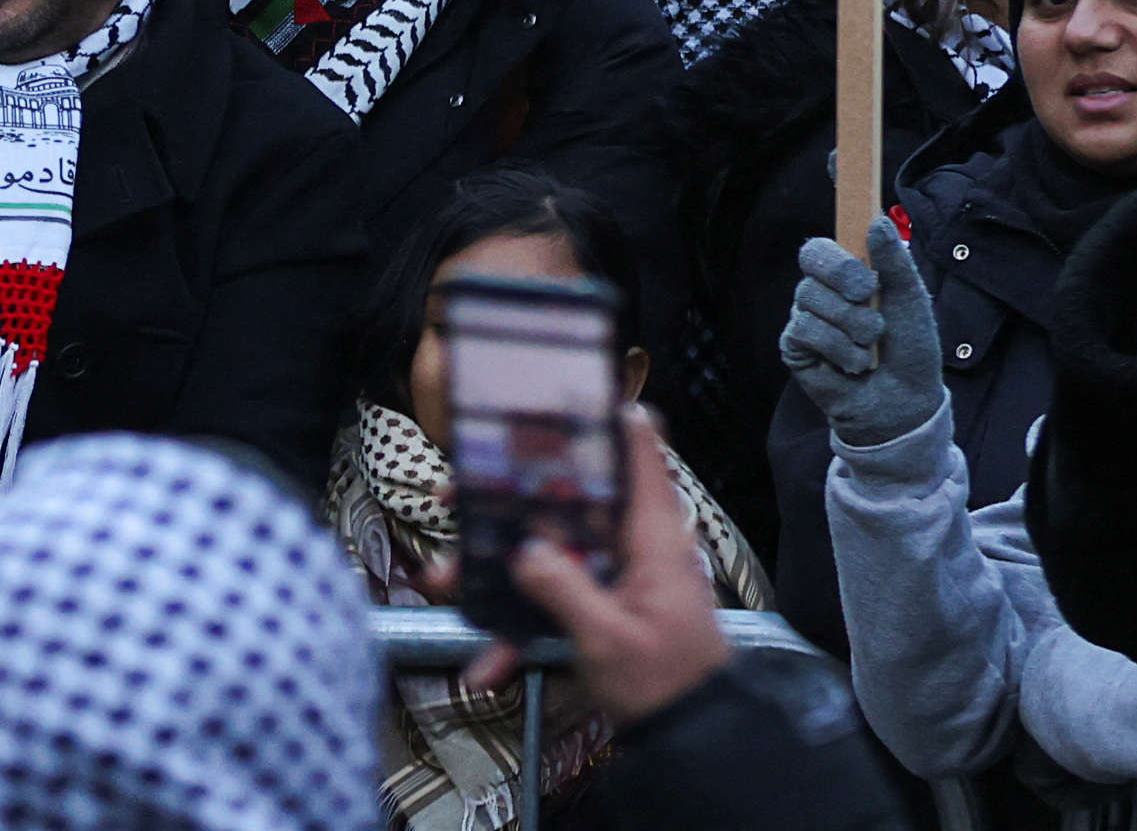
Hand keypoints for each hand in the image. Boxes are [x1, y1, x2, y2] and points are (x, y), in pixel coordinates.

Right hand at [470, 408, 728, 724]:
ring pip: (549, 554)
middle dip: (509, 503)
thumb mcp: (609, 639)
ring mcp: (615, 577)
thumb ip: (565, 590)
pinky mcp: (601, 607)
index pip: (639, 455)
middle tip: (454, 494)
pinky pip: (553, 602)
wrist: (690, 742)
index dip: (605, 419)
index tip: (558, 395)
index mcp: (652, 536)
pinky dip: (518, 631)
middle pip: (569, 501)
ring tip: (446, 581)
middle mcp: (633, 545)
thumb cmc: (663, 683)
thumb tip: (523, 550)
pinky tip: (487, 667)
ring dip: (499, 573)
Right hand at [775, 224, 947, 451]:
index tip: (868, 279)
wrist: (905, 401)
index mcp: (845, 276)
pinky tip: (853, 365)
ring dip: (852, 326)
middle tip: (873, 306)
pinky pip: (806, 330)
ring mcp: (804, 319)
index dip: (837, 255)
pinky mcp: (794, 348)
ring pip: (811, 298)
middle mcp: (820, 293)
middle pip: (812, 261)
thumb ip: (894, 261)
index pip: (819, 247)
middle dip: (849, 283)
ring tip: (869, 346)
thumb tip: (876, 221)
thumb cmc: (910, 348)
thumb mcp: (910, 299)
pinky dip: (838, 348)